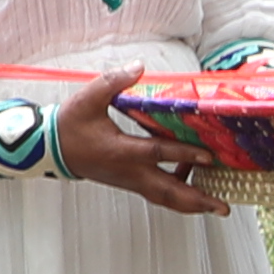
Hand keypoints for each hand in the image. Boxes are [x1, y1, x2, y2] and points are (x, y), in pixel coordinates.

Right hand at [51, 81, 217, 213]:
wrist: (51, 148)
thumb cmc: (70, 125)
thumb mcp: (89, 98)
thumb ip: (114, 82)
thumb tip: (138, 67)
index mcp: (121, 151)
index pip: (157, 153)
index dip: (183, 154)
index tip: (208, 156)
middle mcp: (129, 172)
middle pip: (167, 191)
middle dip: (196, 200)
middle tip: (222, 206)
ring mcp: (129, 181)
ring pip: (163, 197)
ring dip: (190, 203)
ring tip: (214, 204)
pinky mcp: (128, 183)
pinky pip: (156, 193)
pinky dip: (176, 193)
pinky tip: (190, 183)